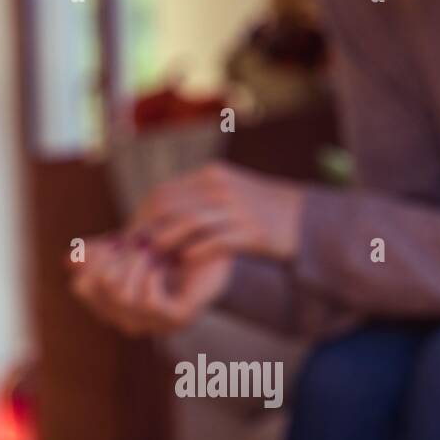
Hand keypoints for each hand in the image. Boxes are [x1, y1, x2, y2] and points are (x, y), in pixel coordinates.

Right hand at [70, 233, 232, 334]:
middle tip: (135, 243)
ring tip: (150, 249)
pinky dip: (151, 274)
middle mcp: (129, 320)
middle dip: (113, 258)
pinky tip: (162, 261)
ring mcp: (154, 324)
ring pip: (121, 294)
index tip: (113, 241)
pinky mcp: (177, 320)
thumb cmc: (172, 248)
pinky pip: (147, 300)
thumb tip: (68, 259)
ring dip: (134, 263)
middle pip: (98, 289)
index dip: (92, 261)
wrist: (216, 252)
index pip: (81, 286)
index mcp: (113, 305)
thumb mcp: (131, 244)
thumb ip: (101, 252)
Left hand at [131, 161, 302, 262]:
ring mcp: (237, 208)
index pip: (165, 193)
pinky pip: (214, 241)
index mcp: (213, 176)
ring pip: (188, 222)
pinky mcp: (251, 231)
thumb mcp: (229, 195)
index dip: (143, 215)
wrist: (307, 220)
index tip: (132, 236)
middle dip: (148, 229)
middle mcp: (222, 187)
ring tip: (154, 258)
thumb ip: (198, 200)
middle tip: (135, 251)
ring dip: (167, 241)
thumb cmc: (263, 213)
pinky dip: (195, 252)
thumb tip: (162, 215)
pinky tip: (184, 262)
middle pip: (171, 206)